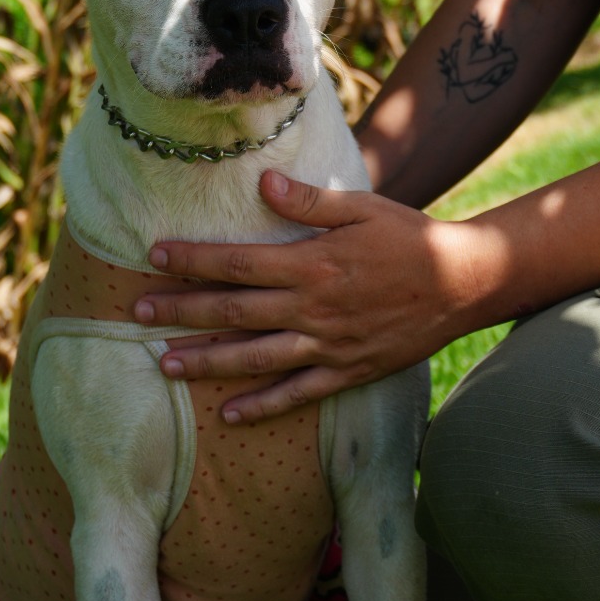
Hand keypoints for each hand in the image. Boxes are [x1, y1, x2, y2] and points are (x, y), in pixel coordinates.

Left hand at [133, 170, 485, 422]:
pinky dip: (262, 407)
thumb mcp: (362, 207)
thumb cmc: (409, 236)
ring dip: (207, 363)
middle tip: (137, 313)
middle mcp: (313, 308)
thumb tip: (263, 184)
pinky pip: (298, 394)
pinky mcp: (348, 371)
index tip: (154, 256)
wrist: (463, 284)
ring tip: (165, 365)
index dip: (193, 260)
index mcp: (312, 264)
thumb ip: (310, 200)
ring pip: (255, 359)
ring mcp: (329, 345)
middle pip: (234, 313)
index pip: (237, 263)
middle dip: (181, 312)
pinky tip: (229, 415)